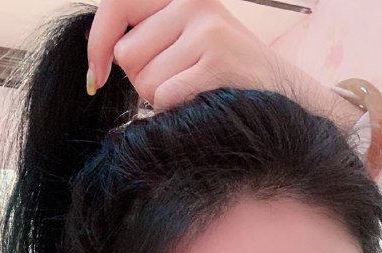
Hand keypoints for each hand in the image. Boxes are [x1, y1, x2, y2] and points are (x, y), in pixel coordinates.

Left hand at [86, 0, 315, 111]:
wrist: (285, 96)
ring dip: (161, 100)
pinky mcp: (216, 61)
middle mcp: (192, 3)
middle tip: (179, 84)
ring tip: (195, 93)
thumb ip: (151, 36)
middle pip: (127, 55)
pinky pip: (165, 97)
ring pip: (144, 81)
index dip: (98, 43)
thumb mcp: (191, 40)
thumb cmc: (229, 76)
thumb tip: (101, 58)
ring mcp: (206, 30)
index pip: (116, 5)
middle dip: (143, 81)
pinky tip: (202, 103)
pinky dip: (177, 111)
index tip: (96, 76)